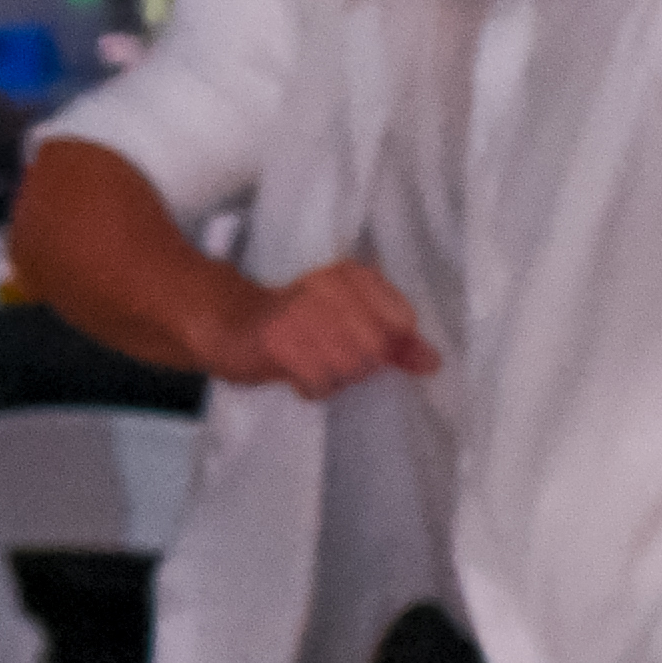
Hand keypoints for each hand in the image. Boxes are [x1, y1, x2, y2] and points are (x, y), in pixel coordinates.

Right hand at [205, 257, 440, 399]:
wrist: (228, 322)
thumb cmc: (296, 322)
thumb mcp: (353, 321)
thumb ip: (396, 342)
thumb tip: (432, 362)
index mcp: (353, 275)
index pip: (401, 323)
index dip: (385, 345)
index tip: (355, 341)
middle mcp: (330, 287)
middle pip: (376, 350)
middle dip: (355, 366)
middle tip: (327, 355)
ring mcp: (302, 312)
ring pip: (350, 368)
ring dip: (332, 378)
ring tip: (310, 363)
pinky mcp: (277, 342)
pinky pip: (320, 383)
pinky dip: (311, 387)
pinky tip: (296, 373)